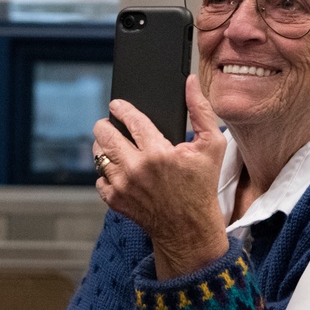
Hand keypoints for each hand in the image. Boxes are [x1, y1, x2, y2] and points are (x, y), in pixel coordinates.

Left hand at [93, 75, 230, 279]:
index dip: (121, 107)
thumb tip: (190, 82)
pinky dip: (106, 172)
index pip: (130, 119)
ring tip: (115, 144)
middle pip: (104, 133)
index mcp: (158, 152)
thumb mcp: (212, 145)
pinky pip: (98, 177)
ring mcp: (122, 185)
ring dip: (103, 146)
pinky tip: (120, 170)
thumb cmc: (202, 185)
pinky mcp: (114, 200)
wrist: (189, 228)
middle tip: (111, 123)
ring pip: (97, 153)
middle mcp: (136, 168)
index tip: (116, 104)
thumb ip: (201, 110)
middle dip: (106, 124)